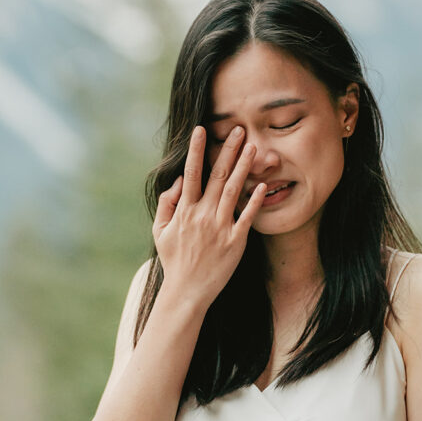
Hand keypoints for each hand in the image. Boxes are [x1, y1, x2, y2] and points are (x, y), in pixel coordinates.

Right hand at [152, 125, 265, 308]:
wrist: (186, 291)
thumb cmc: (174, 260)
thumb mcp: (159, 231)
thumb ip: (166, 204)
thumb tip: (178, 181)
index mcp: (184, 211)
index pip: (191, 173)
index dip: (196, 150)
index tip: (201, 130)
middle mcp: (202, 215)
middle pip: (217, 176)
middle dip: (228, 150)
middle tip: (238, 129)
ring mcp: (220, 228)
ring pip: (234, 191)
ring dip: (243, 167)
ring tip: (253, 147)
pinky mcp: (235, 242)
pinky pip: (246, 217)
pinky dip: (254, 201)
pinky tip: (262, 185)